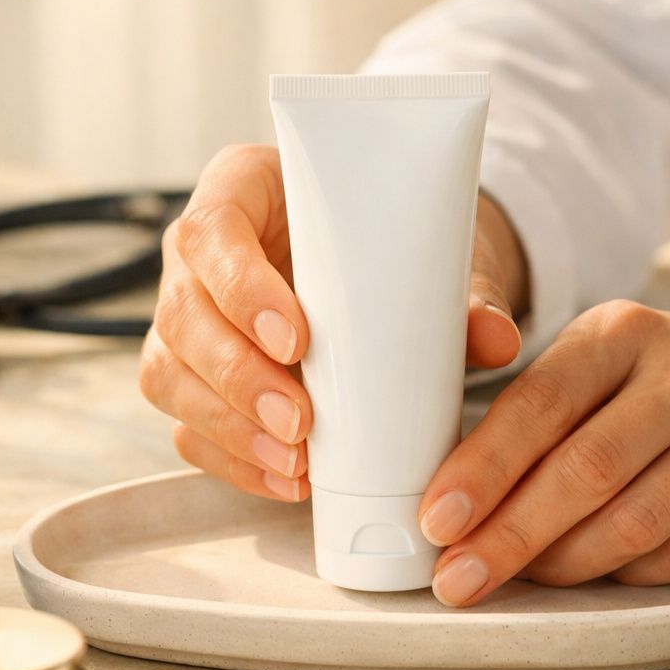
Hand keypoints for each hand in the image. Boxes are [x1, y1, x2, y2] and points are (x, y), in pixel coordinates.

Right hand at [139, 144, 529, 499]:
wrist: (386, 263)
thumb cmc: (393, 240)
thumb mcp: (428, 248)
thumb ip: (461, 292)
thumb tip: (498, 339)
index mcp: (243, 189)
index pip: (212, 230)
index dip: (241, 288)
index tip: (297, 339)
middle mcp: (199, 254)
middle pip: (182, 313)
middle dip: (237, 377)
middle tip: (299, 422)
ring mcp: (188, 317)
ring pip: (170, 374)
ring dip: (230, 427)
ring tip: (295, 463)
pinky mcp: (191, 376)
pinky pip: (187, 424)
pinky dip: (232, 459)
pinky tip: (284, 480)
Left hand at [418, 305, 669, 605]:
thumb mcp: (613, 356)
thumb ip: (542, 408)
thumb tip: (457, 491)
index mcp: (625, 331)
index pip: (540, 403)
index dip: (483, 468)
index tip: (438, 517)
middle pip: (585, 472)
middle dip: (510, 535)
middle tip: (459, 577)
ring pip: (634, 524)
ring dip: (564, 565)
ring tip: (519, 580)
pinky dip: (628, 576)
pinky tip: (595, 578)